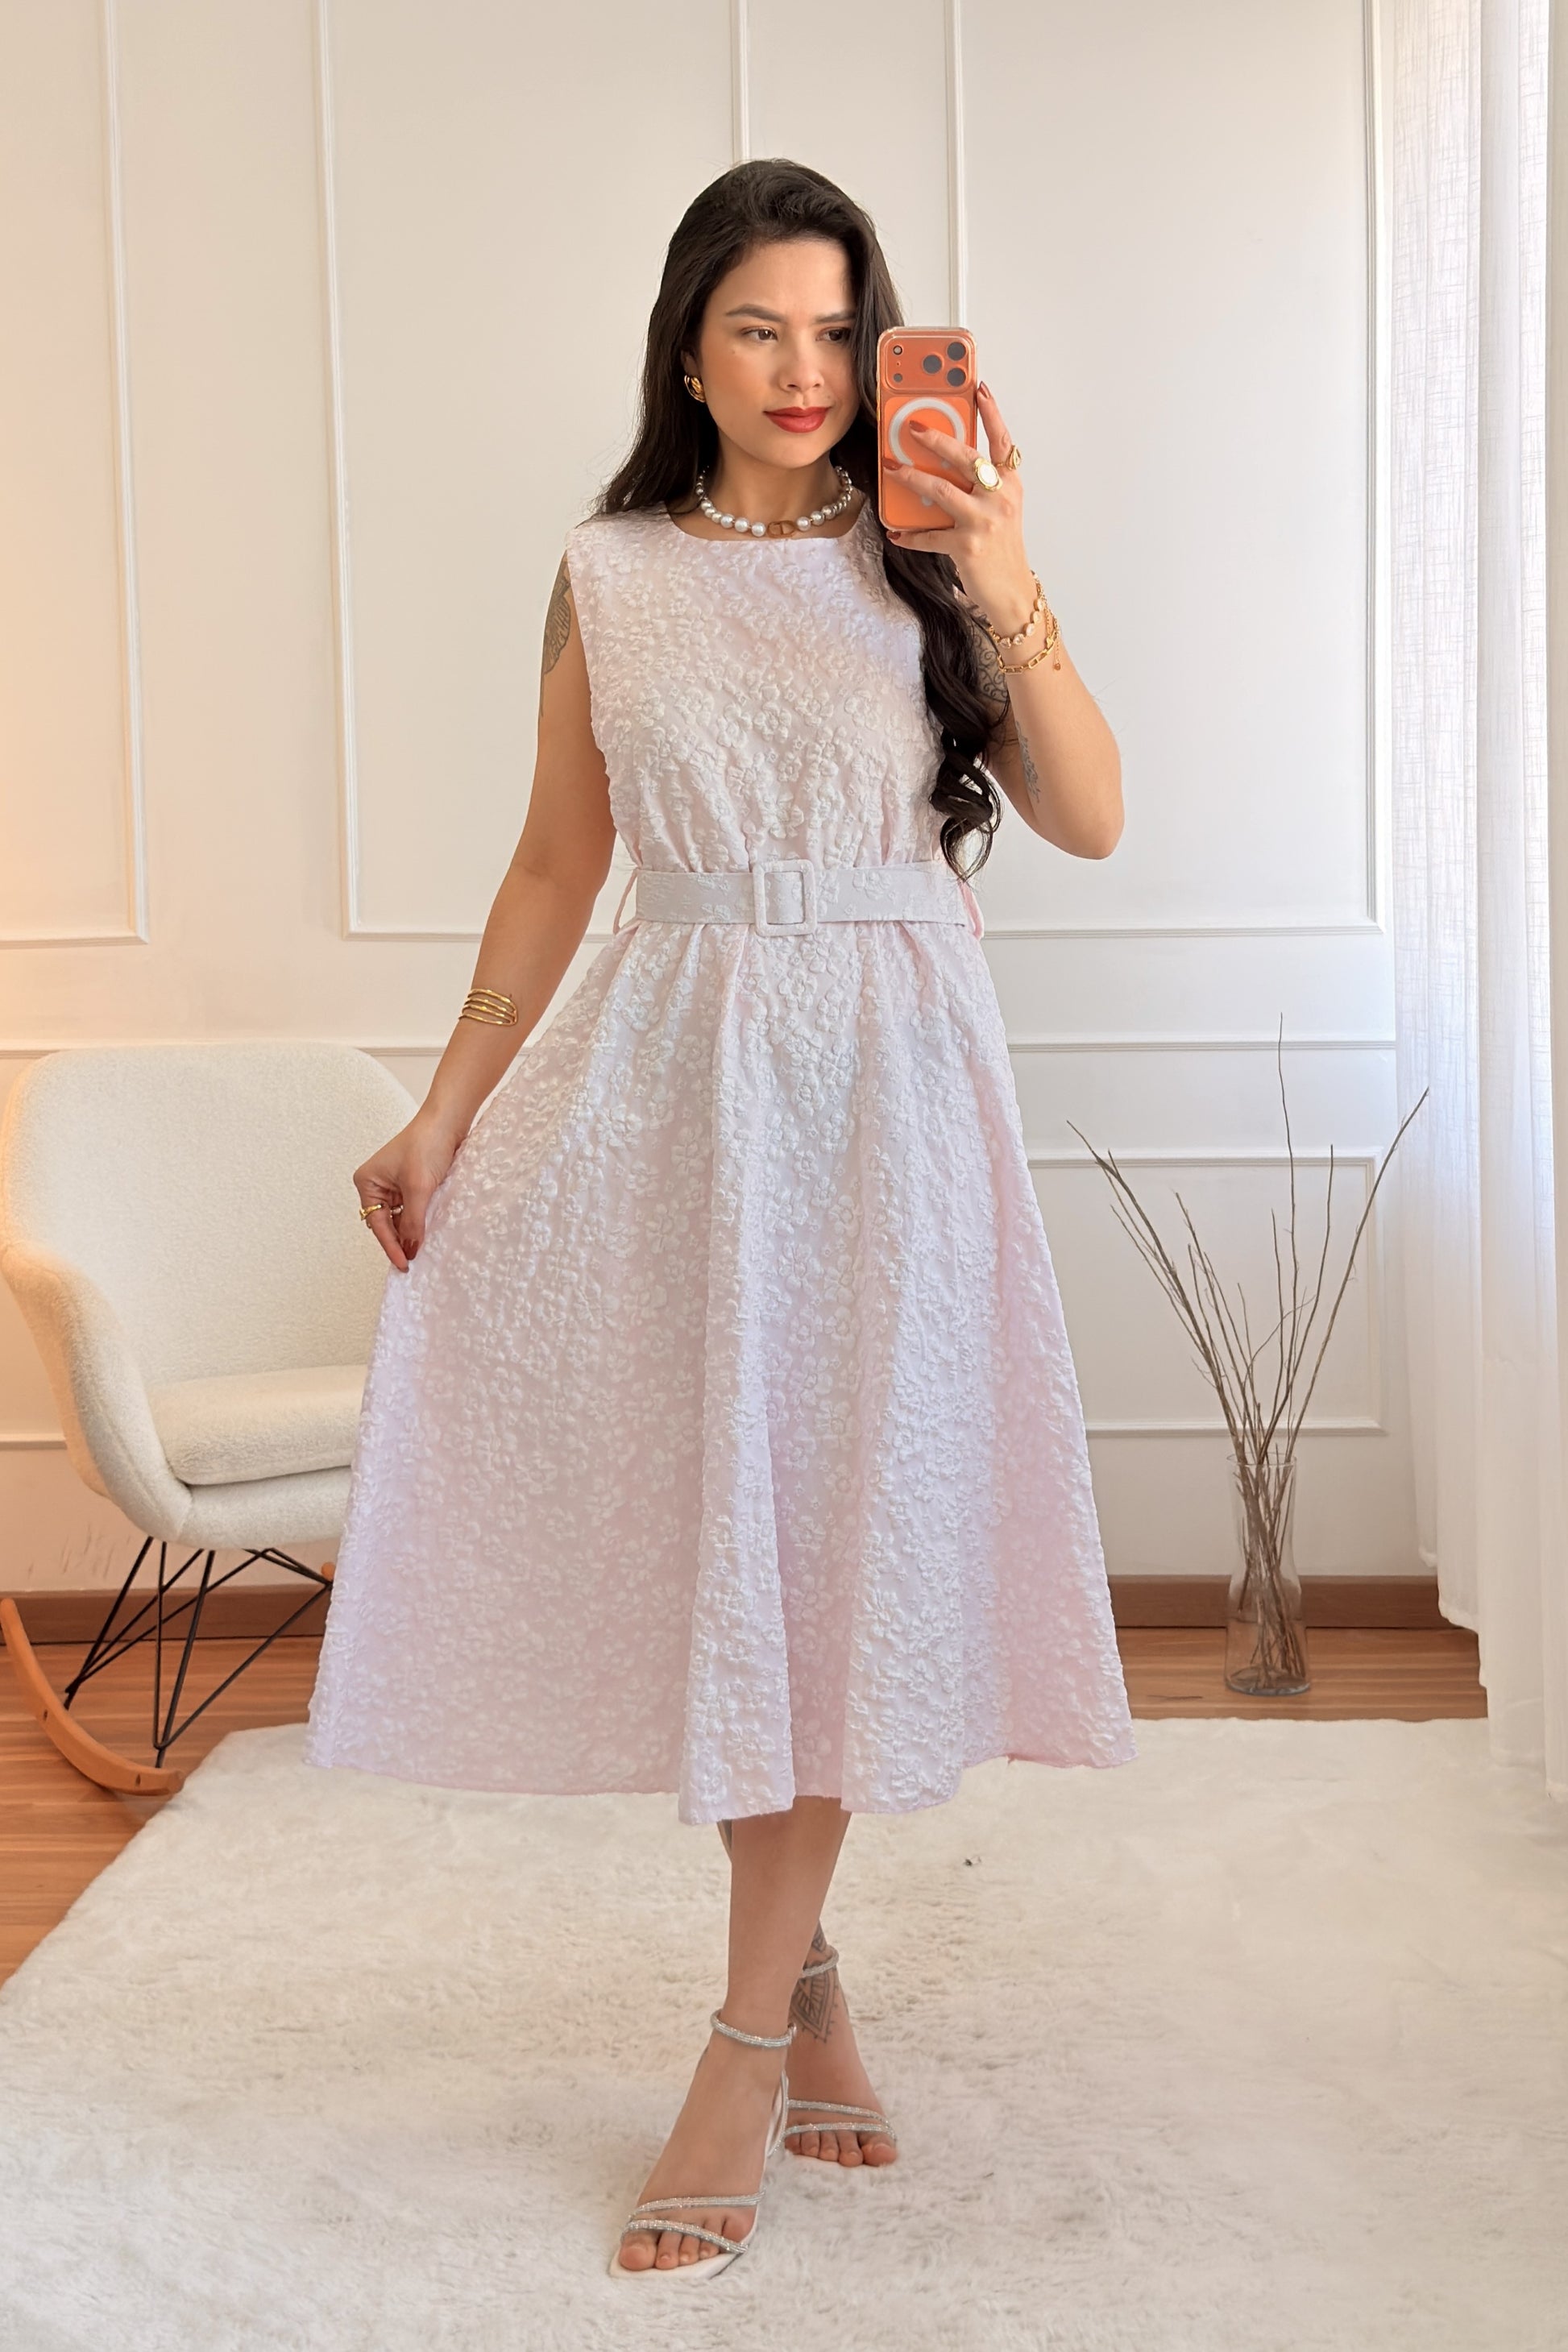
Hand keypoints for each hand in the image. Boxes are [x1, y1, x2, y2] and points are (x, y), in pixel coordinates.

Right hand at [353, 1112, 466, 1271]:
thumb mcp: (419, 1188)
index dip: (391, 1246)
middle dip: (399, 1240)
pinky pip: (412, 1209)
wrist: (448, 1120)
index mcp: (367, 1183)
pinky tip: (427, 1232)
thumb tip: (411, 1249)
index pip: (378, 1224)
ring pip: (400, 1218)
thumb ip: (414, 1221)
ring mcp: (393, 1184)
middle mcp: (377, 1184)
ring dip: (411, 1231)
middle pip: (387, 1223)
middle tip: (412, 1263)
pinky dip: (419, 1220)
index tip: (403, 1265)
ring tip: (421, 1250)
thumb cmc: (427, 1144)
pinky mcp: (411, 1183)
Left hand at [885, 380, 1034, 634]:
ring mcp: (983, 521)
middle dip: (936, 439)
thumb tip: (944, 464)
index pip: (1002, 441)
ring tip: (892, 468)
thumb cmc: (1003, 548)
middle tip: (914, 426)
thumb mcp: (1001, 510)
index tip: (978, 388)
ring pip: (941, 490)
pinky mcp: (966, 545)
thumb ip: (981, 485)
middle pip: (965, 457)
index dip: (991, 413)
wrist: (1012, 592)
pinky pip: (929, 535)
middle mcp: (1000, 497)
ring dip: (912, 478)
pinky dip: (910, 535)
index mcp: (1010, 484)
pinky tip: (896, 533)